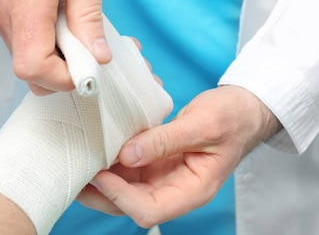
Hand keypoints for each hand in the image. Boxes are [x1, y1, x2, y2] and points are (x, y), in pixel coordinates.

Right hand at [0, 0, 110, 94]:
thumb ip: (90, 12)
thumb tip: (97, 55)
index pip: (34, 66)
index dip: (64, 78)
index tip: (89, 66)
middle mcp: (3, 11)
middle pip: (28, 70)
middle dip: (63, 70)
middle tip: (89, 46)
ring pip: (24, 56)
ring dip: (55, 53)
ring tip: (77, 22)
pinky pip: (20, 38)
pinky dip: (43, 38)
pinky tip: (60, 13)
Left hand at [78, 85, 281, 227]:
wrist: (243, 108)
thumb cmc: (232, 117)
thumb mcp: (202, 124)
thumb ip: (166, 141)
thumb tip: (126, 154)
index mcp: (194, 190)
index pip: (149, 209)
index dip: (120, 196)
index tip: (100, 172)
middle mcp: (176, 189)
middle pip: (131, 205)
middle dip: (101, 193)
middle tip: (76, 170)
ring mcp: (166, 177)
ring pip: (126, 188)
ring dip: (102, 177)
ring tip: (79, 159)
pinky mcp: (158, 162)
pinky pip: (130, 169)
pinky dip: (112, 161)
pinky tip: (97, 146)